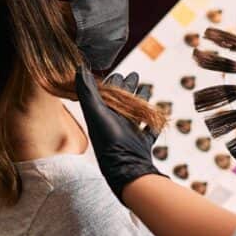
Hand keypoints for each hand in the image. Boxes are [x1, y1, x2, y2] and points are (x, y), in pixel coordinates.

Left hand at [75, 65, 163, 196]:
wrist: (126, 167)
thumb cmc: (108, 140)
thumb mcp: (95, 111)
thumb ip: (87, 91)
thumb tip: (79, 68)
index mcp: (103, 115)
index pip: (107, 95)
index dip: (112, 83)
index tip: (117, 72)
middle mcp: (115, 123)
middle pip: (122, 101)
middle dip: (127, 87)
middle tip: (134, 74)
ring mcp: (130, 133)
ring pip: (136, 113)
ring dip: (140, 100)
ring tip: (146, 88)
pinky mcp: (142, 142)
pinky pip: (149, 129)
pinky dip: (153, 122)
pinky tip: (157, 113)